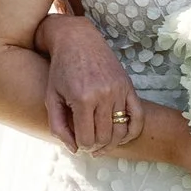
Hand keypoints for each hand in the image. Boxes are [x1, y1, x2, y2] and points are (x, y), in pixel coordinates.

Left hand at [36, 13, 140, 152]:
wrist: (77, 40)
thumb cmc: (60, 70)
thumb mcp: (52, 99)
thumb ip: (59, 127)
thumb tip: (75, 150)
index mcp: (82, 99)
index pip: (87, 139)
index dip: (80, 146)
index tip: (76, 142)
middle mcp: (104, 95)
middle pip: (105, 137)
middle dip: (95, 146)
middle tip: (88, 143)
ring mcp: (119, 90)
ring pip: (121, 130)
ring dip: (111, 142)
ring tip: (101, 143)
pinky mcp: (128, 86)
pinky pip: (138, 117)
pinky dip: (131, 132)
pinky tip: (121, 137)